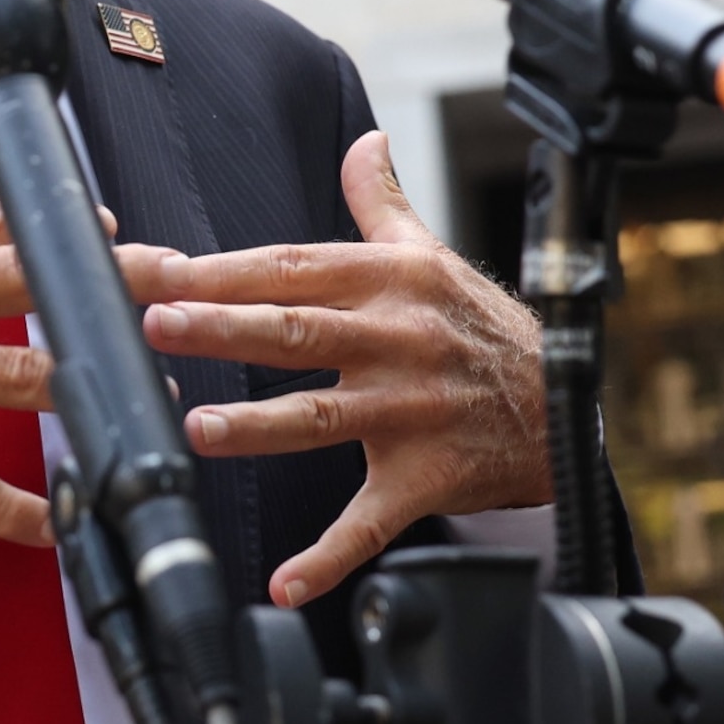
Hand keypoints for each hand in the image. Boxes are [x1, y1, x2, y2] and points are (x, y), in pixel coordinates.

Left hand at [142, 131, 549, 606]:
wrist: (564, 404)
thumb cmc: (481, 326)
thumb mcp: (433, 256)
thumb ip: (382, 202)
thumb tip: (361, 139)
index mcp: (390, 283)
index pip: (293, 269)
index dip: (225, 270)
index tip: (159, 269)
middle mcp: (398, 341)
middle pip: (298, 331)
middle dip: (225, 326)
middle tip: (158, 322)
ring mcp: (412, 412)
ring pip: (325, 419)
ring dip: (260, 428)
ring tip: (197, 430)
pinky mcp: (428, 477)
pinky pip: (372, 522)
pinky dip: (329, 557)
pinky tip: (283, 583)